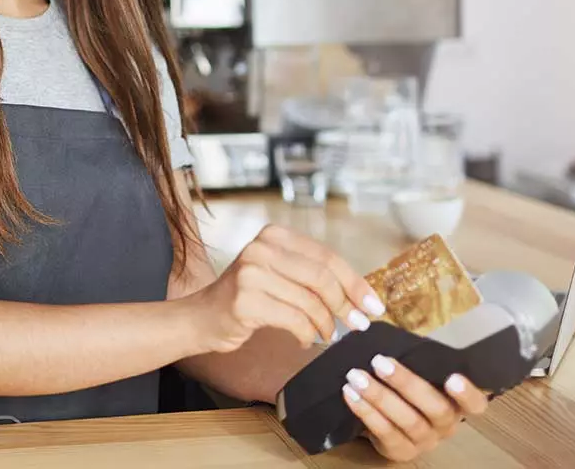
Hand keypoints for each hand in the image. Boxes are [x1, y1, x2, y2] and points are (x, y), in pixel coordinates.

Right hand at [188, 224, 385, 352]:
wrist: (201, 318)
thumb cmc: (246, 298)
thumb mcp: (278, 274)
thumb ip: (311, 275)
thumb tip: (360, 294)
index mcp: (273, 235)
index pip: (326, 256)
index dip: (355, 282)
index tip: (373, 304)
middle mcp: (260, 248)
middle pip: (322, 278)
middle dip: (346, 305)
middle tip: (357, 324)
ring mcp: (251, 273)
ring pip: (310, 302)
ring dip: (325, 325)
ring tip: (325, 334)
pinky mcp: (246, 301)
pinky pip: (295, 321)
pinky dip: (306, 335)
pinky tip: (302, 340)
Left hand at [343, 354, 489, 462]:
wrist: (387, 420)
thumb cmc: (406, 389)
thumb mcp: (418, 373)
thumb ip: (418, 358)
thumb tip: (396, 325)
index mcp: (457, 403)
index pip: (476, 404)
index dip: (467, 393)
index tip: (453, 377)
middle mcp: (446, 425)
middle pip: (435, 408)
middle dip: (407, 384)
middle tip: (380, 362)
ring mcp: (425, 441)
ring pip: (408, 421)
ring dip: (380, 397)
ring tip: (356, 376)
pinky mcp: (401, 451)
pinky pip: (385, 433)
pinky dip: (366, 412)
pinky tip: (350, 394)